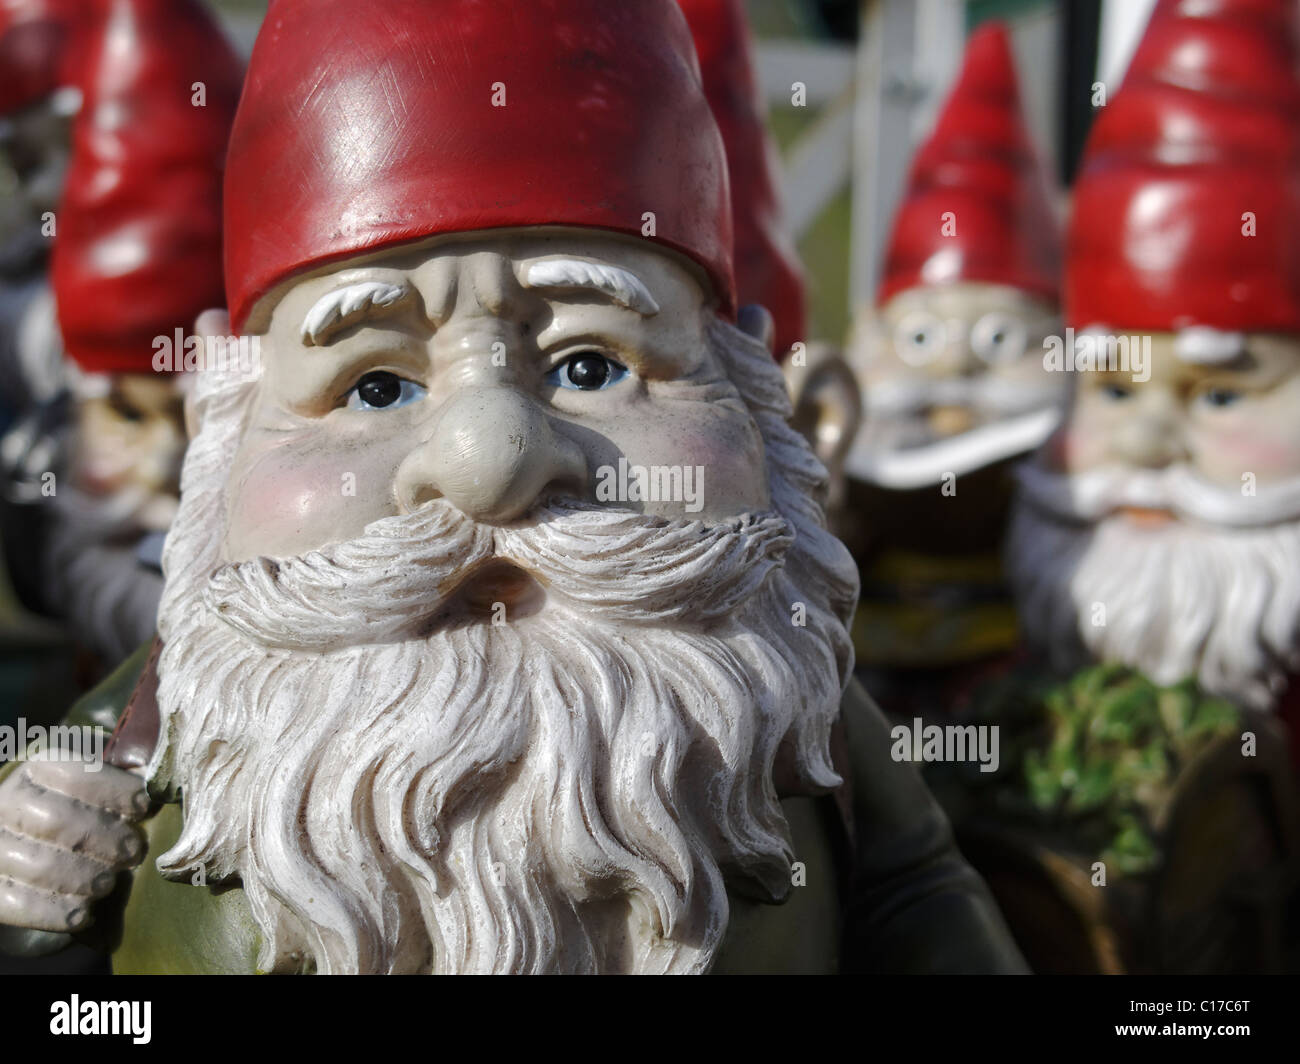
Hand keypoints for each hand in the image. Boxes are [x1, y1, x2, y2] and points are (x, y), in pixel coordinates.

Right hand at [0, 757, 148, 933]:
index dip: (113, 790)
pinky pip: (18, 904)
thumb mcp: (92, 789)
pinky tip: (82, 914)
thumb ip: (120, 784)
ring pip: (39, 865)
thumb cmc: (76, 812)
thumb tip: (158, 782)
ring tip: (108, 883)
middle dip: (104, 839)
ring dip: (83, 877)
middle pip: (57, 821)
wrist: (26, 846)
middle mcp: (7, 804)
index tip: (142, 807)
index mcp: (37, 771)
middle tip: (132, 853)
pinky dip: (56, 912)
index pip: (75, 773)